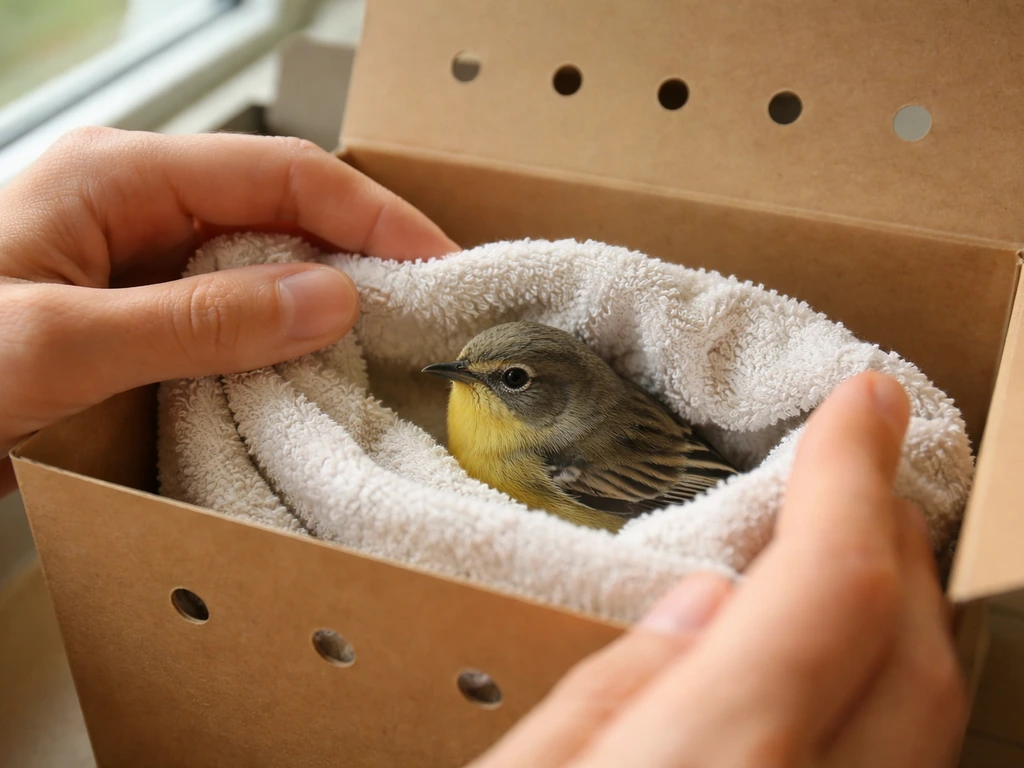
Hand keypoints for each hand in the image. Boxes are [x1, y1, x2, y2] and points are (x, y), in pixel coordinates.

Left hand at [0, 127, 456, 494]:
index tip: (439, 264)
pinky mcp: (134, 312)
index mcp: (118, 179)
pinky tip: (308, 367)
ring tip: (384, 341)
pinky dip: (278, 336)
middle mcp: (134, 206)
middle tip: (424, 309)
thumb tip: (331, 298)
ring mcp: (135, 259)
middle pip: (281, 211)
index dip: (372, 217)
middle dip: (360, 253)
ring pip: (261, 263)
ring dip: (323, 299)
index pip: (282, 175)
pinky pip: (229, 309)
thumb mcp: (63, 345)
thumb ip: (201, 321)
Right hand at [472, 372, 966, 767]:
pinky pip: (900, 761)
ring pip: (931, 720)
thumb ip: (604, 696)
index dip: (851, 477)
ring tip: (848, 542)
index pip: (830, 592)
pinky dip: (888, 685)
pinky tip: (835, 662)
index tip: (861, 403)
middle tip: (852, 464)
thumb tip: (698, 607)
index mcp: (706, 764)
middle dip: (892, 536)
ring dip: (905, 612)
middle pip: (915, 657)